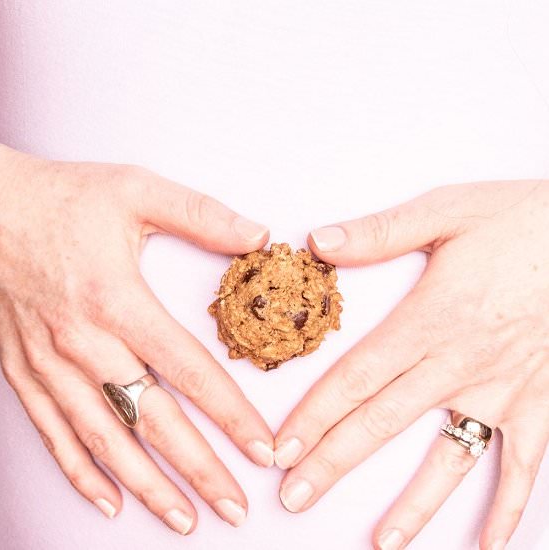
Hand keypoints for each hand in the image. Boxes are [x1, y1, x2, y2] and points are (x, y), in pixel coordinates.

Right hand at [0, 144, 273, 532]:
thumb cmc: (65, 199)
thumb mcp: (137, 190)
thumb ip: (201, 215)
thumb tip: (258, 235)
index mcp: (118, 302)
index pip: (188, 372)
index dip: (229, 415)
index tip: (260, 449)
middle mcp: (84, 344)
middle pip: (152, 421)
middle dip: (198, 470)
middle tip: (235, 507)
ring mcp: (50, 364)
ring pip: (105, 441)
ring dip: (147, 486)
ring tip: (185, 519)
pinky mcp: (24, 371)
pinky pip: (53, 434)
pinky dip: (82, 472)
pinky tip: (110, 499)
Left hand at [274, 181, 548, 548]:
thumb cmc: (520, 221)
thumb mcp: (446, 211)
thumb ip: (380, 231)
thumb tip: (318, 242)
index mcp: (429, 318)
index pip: (356, 378)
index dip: (315, 416)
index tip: (282, 450)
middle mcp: (459, 363)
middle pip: (382, 423)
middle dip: (334, 463)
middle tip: (294, 497)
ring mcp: (503, 390)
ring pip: (448, 458)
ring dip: (412, 504)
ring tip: (380, 543)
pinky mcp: (541, 402)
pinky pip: (523, 464)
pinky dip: (506, 508)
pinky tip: (486, 544)